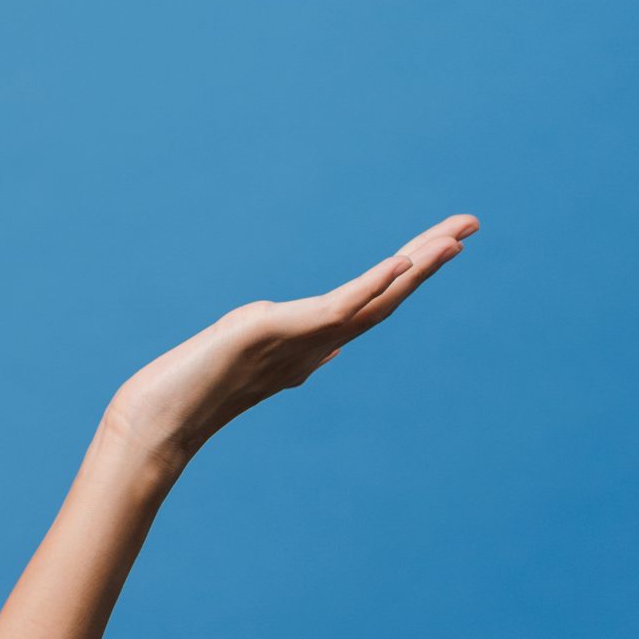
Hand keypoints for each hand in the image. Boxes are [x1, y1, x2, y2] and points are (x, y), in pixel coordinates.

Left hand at [103, 213, 479, 485]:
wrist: (167, 414)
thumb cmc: (201, 386)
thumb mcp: (257, 352)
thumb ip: (298, 348)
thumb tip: (330, 351)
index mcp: (318, 342)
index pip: (376, 299)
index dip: (413, 271)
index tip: (446, 243)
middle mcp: (321, 342)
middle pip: (389, 293)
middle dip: (430, 256)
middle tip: (471, 224)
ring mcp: (307, 338)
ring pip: (375, 299)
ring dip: (417, 265)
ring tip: (454, 238)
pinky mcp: (284, 331)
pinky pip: (339, 306)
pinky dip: (372, 285)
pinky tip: (401, 262)